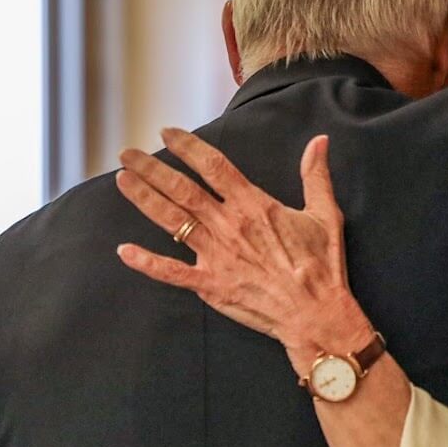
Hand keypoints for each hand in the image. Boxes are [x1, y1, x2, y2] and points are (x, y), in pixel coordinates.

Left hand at [115, 129, 372, 374]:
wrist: (315, 313)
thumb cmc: (322, 264)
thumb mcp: (325, 214)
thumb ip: (316, 175)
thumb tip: (320, 140)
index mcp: (254, 205)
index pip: (214, 166)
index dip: (188, 147)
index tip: (167, 133)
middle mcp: (229, 225)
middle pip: (182, 189)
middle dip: (152, 169)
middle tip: (127, 154)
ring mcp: (216, 255)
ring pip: (172, 221)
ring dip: (144, 199)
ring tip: (122, 181)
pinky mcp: (210, 285)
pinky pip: (171, 272)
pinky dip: (146, 262)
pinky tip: (123, 251)